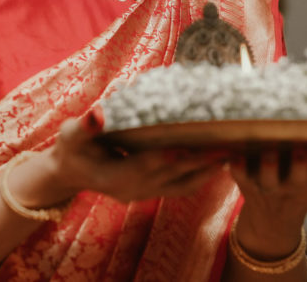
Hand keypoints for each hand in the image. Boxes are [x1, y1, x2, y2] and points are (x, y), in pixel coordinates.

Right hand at [17, 109, 228, 206]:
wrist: (70, 172)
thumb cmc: (71, 148)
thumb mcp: (70, 136)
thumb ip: (85, 126)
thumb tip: (98, 113)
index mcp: (116, 177)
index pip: (149, 166)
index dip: (172, 156)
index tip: (196, 144)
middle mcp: (135, 190)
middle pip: (174, 176)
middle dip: (202, 161)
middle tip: (231, 144)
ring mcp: (145, 193)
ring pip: (184, 184)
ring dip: (209, 170)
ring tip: (236, 152)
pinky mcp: (152, 191)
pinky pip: (182, 186)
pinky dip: (202, 175)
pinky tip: (221, 161)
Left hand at [228, 146, 306, 257]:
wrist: (272, 220)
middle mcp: (294, 185)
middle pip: (298, 176)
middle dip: (302, 165)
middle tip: (304, 149)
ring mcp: (268, 185)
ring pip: (266, 175)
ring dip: (267, 164)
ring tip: (268, 148)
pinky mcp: (244, 181)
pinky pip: (237, 173)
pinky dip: (234, 165)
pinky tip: (231, 150)